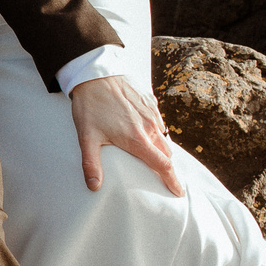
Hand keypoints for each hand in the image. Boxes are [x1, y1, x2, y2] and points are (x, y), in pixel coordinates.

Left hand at [69, 74, 183, 196]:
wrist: (96, 72)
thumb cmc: (90, 106)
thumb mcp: (86, 137)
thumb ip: (91, 164)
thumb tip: (94, 187)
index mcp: (138, 139)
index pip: (163, 165)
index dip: (173, 181)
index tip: (179, 193)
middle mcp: (150, 127)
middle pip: (166, 153)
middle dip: (166, 167)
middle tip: (162, 177)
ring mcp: (152, 113)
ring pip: (163, 136)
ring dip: (161, 148)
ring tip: (153, 156)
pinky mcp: (150, 101)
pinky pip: (158, 121)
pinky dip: (156, 131)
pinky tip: (145, 132)